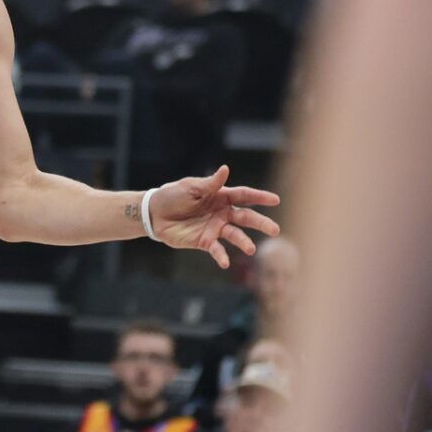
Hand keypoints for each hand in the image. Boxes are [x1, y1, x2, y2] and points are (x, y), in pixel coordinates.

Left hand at [147, 165, 281, 269]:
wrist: (155, 214)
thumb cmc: (173, 196)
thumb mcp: (191, 187)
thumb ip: (210, 183)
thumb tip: (226, 169)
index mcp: (221, 196)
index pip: (244, 196)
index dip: (260, 197)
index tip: (275, 200)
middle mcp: (222, 213)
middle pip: (246, 217)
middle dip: (261, 223)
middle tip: (275, 230)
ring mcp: (215, 228)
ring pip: (235, 235)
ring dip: (244, 242)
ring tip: (251, 249)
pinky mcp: (205, 242)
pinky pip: (216, 250)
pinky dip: (221, 256)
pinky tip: (225, 263)